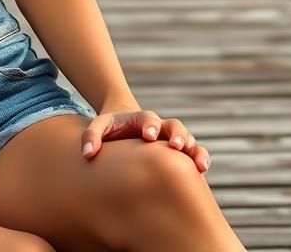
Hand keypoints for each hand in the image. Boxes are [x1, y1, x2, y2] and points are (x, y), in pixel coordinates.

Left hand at [82, 107, 210, 173]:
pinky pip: (196, 153)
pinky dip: (201, 159)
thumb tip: (87, 154)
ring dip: (194, 149)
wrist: (127, 130)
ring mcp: (172, 140)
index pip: (148, 118)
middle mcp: (161, 128)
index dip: (149, 125)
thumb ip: (91, 136)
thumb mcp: (99, 126)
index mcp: (142, 119)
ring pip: (189, 139)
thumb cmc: (113, 130)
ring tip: (198, 164)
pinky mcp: (181, 154)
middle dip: (177, 134)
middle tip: (175, 145)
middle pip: (174, 125)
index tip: (147, 136)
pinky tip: (203, 171)